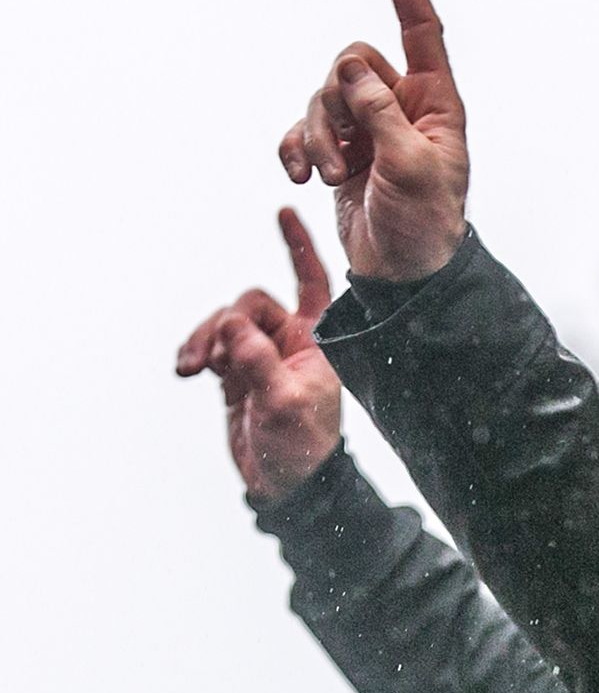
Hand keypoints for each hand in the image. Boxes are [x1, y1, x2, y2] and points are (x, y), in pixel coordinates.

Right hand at [175, 209, 343, 502]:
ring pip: (225, 325)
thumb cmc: (302, 444)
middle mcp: (291, 340)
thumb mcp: (285, 404)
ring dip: (204, 341)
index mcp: (317, 339)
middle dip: (225, 325)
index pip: (312, 281)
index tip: (284, 210)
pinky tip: (188, 370)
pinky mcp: (236, 370)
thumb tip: (232, 326)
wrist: (286, 482)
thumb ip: (258, 362)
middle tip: (211, 358)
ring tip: (191, 369)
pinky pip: (210, 346)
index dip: (300, 246)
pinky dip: (196, 353)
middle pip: (250, 304)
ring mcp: (261, 353)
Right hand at [278, 0, 468, 281]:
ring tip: (328, 176)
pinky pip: (303, 127)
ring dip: (317, 134)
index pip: (421, 31)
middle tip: (343, 153)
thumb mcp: (411, 168)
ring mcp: (369, 128)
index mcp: (435, 103)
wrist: (404, 274)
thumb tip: (353, 67)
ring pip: (323, 95)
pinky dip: (296, 146)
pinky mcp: (339, 151)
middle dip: (336, 101)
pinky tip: (299, 176)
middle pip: (351, 63)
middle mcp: (402, 107)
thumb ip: (381, 113)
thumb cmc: (425, 224)